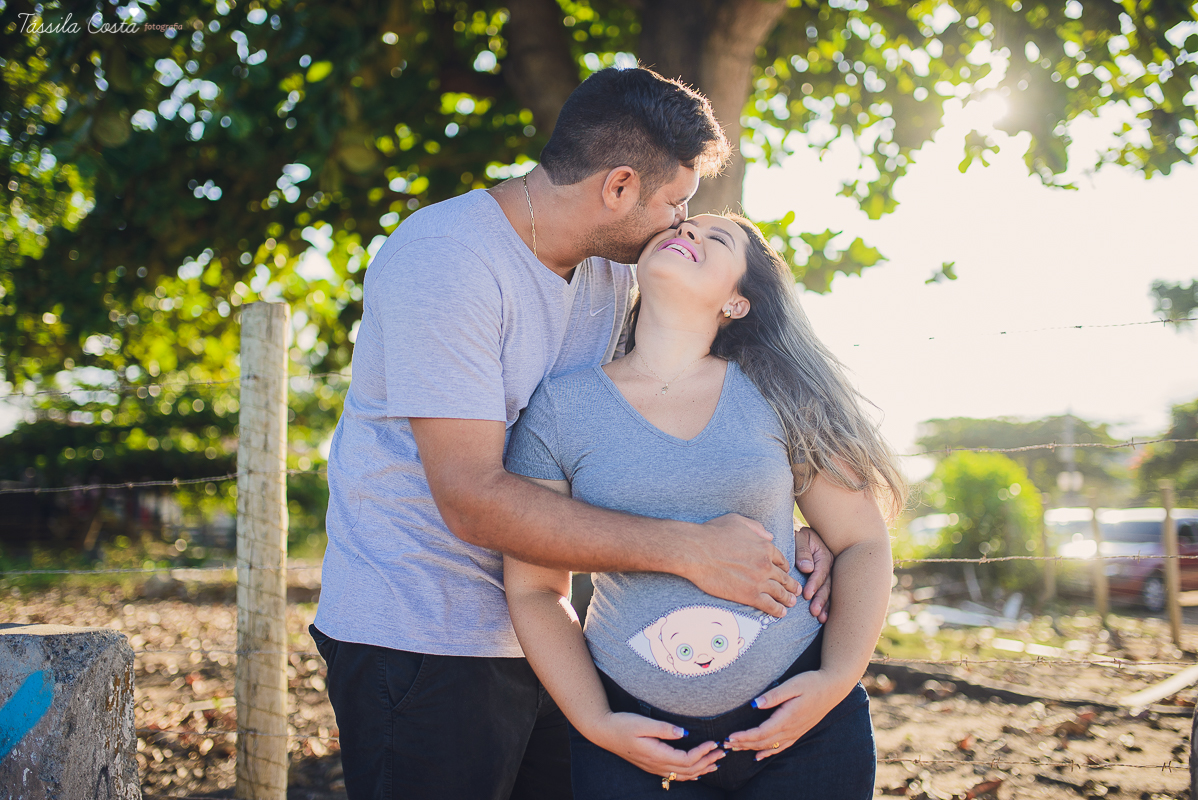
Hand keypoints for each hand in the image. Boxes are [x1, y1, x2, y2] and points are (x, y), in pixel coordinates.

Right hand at [589, 711, 724, 780]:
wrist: (604, 731)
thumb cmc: (622, 724)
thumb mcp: (642, 722)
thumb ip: (664, 728)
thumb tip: (685, 733)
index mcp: (656, 754)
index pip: (686, 759)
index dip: (702, 752)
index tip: (713, 742)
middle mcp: (657, 765)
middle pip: (688, 770)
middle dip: (707, 761)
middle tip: (723, 752)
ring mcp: (654, 767)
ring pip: (682, 775)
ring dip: (701, 769)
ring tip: (716, 763)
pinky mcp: (652, 765)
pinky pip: (674, 775)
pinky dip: (689, 774)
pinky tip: (696, 771)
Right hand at [687, 514, 799, 616]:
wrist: (696, 551)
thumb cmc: (712, 533)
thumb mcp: (737, 521)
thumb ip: (756, 528)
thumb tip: (769, 535)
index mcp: (765, 547)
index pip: (781, 560)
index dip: (785, 568)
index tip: (785, 573)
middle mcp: (766, 564)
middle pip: (783, 577)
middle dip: (791, 585)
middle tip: (796, 591)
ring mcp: (759, 581)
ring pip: (779, 592)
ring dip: (787, 599)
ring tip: (791, 603)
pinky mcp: (749, 595)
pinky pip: (769, 605)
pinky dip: (777, 610)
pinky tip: (781, 612)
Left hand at [723, 669, 850, 760]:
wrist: (833, 688)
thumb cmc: (812, 683)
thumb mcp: (793, 685)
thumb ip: (774, 695)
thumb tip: (755, 704)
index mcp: (787, 717)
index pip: (761, 732)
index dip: (744, 736)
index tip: (730, 736)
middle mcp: (791, 729)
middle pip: (763, 742)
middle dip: (743, 744)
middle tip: (725, 744)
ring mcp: (795, 732)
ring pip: (770, 746)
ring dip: (751, 748)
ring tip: (735, 748)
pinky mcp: (798, 732)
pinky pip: (781, 747)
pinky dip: (768, 752)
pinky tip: (758, 756)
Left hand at [794, 524, 831, 622]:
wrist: (803, 537)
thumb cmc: (799, 537)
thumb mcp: (800, 538)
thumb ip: (802, 550)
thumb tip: (807, 568)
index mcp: (824, 555)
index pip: (820, 572)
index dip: (814, 584)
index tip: (807, 595)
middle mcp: (830, 566)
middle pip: (827, 585)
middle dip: (821, 599)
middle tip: (814, 611)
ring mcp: (830, 575)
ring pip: (829, 592)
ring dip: (825, 606)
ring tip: (820, 618)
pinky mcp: (826, 581)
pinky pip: (828, 594)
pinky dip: (826, 606)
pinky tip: (823, 617)